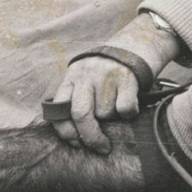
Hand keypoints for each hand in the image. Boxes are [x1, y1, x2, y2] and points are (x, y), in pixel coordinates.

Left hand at [46, 12, 178, 151]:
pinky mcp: (126, 78)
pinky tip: (129, 104)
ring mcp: (105, 76)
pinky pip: (125, 109)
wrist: (134, 45)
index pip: (58, 110)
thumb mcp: (82, 78)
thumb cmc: (104, 72)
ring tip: (115, 105)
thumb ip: (74, 99)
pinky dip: (129, 113)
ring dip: (112, 118)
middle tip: (100, 147)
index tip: (76, 143)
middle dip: (90, 137)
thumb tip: (72, 135)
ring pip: (105, 114)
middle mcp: (85, 76)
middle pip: (81, 114)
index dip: (66, 132)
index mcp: (71, 78)